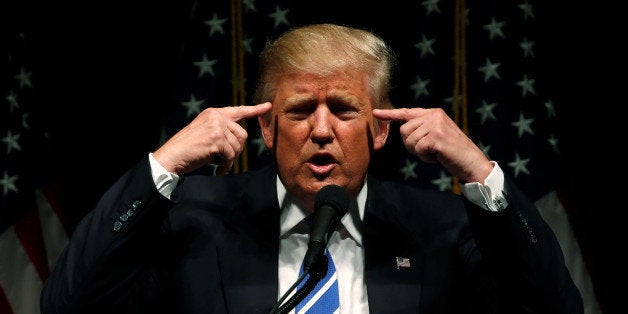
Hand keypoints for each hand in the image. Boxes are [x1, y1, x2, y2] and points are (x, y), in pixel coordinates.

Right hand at [153, 102, 271, 175]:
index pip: (238, 110)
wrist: (172, 156)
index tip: (267, 107)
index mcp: (214, 113)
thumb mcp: (206, 133)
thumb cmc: (188, 149)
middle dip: (236, 150)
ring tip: (217, 163)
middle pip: (242, 135)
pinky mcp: (216, 139)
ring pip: (238, 146)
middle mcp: (216, 116)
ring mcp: (216, 126)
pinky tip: (217, 169)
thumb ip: (222, 131)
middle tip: (224, 159)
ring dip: (230, 159)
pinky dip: (226, 165)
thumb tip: (240, 140)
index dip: (254, 110)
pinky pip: (231, 155)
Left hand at [373, 107, 492, 183]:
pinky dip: (425, 157)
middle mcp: (434, 115)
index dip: (390, 114)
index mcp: (433, 113)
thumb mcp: (436, 135)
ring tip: (435, 152)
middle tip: (429, 150)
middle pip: (404, 130)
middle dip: (412, 145)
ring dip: (419, 152)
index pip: (406, 112)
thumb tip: (402, 129)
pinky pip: (417, 148)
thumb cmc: (452, 152)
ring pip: (409, 140)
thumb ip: (421, 128)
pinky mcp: (436, 136)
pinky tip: (437, 156)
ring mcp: (435, 124)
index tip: (376, 113)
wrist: (472, 162)